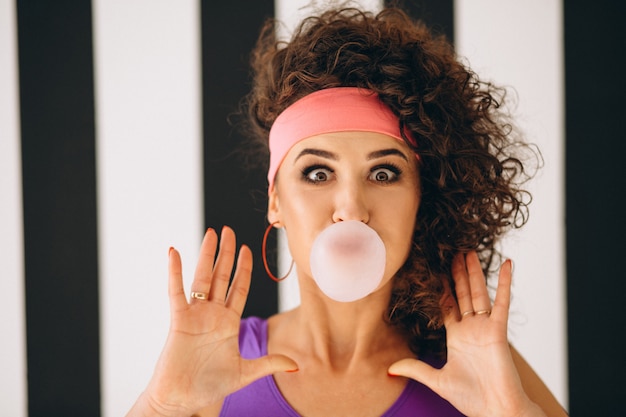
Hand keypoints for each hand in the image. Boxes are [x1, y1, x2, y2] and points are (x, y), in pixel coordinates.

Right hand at [131, 227, 297, 416]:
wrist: (185, 400)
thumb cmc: (210, 386)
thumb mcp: (246, 372)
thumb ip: (269, 364)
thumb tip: (295, 365)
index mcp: (228, 323)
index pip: (239, 288)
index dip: (243, 268)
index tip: (247, 249)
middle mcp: (212, 314)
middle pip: (221, 276)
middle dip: (226, 253)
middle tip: (229, 230)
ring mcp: (195, 315)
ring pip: (202, 278)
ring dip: (206, 255)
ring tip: (211, 233)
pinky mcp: (179, 320)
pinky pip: (176, 291)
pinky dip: (174, 272)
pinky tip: (174, 252)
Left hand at [388, 252, 543, 416]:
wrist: (496, 410)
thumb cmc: (471, 398)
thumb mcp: (436, 380)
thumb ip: (415, 369)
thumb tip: (390, 369)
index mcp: (456, 337)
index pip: (446, 304)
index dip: (440, 287)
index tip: (434, 270)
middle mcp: (470, 328)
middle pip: (462, 293)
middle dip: (456, 272)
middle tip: (452, 251)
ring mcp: (485, 327)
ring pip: (478, 292)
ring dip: (474, 271)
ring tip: (469, 250)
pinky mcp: (498, 330)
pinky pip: (502, 302)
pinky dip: (505, 283)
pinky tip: (507, 265)